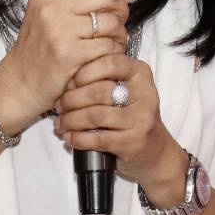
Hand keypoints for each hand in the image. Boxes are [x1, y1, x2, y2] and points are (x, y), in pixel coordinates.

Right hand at [0, 0, 128, 133]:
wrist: (18, 84)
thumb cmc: (38, 51)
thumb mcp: (51, 18)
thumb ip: (84, 3)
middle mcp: (51, 7)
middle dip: (120, 8)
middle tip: (118, 21)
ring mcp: (59, 30)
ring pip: (111, 22)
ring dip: (119, 33)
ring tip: (113, 42)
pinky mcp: (69, 53)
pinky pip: (108, 46)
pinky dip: (113, 52)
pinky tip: (107, 56)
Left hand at [54, 54, 182, 194]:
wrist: (155, 151)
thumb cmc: (132, 116)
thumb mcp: (126, 90)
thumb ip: (103, 79)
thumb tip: (65, 81)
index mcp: (140, 74)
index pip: (110, 62)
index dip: (84, 72)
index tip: (69, 84)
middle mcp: (145, 94)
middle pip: (98, 91)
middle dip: (71, 99)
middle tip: (59, 106)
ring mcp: (141, 119)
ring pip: (94, 115)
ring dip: (71, 120)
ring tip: (61, 124)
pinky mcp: (133, 142)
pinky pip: (97, 138)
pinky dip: (78, 139)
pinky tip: (70, 138)